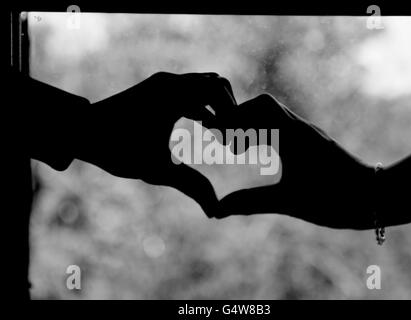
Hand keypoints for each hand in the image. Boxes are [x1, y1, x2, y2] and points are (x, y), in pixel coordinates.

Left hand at [78, 72, 236, 217]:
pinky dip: (202, 105)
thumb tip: (215, 211)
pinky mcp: (157, 88)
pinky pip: (190, 90)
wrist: (79, 131)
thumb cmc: (116, 149)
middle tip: (228, 137)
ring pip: (204, 85)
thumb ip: (191, 186)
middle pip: (217, 84)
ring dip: (216, 106)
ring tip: (218, 134)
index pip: (219, 91)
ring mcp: (163, 83)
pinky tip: (205, 126)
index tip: (231, 143)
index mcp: (173, 95)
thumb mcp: (157, 170)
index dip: (233, 116)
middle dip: (229, 108)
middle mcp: (170, 82)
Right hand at [216, 94, 373, 228]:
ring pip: (275, 113)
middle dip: (240, 118)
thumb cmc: (335, 200)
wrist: (375, 197)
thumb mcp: (287, 202)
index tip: (213, 135)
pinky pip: (285, 125)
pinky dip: (268, 131)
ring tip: (241, 148)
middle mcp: (299, 128)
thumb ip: (250, 202)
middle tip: (228, 143)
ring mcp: (308, 132)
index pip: (254, 111)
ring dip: (254, 123)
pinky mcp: (314, 141)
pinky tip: (263, 151)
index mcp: (291, 136)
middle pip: (263, 104)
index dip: (230, 120)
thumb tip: (217, 210)